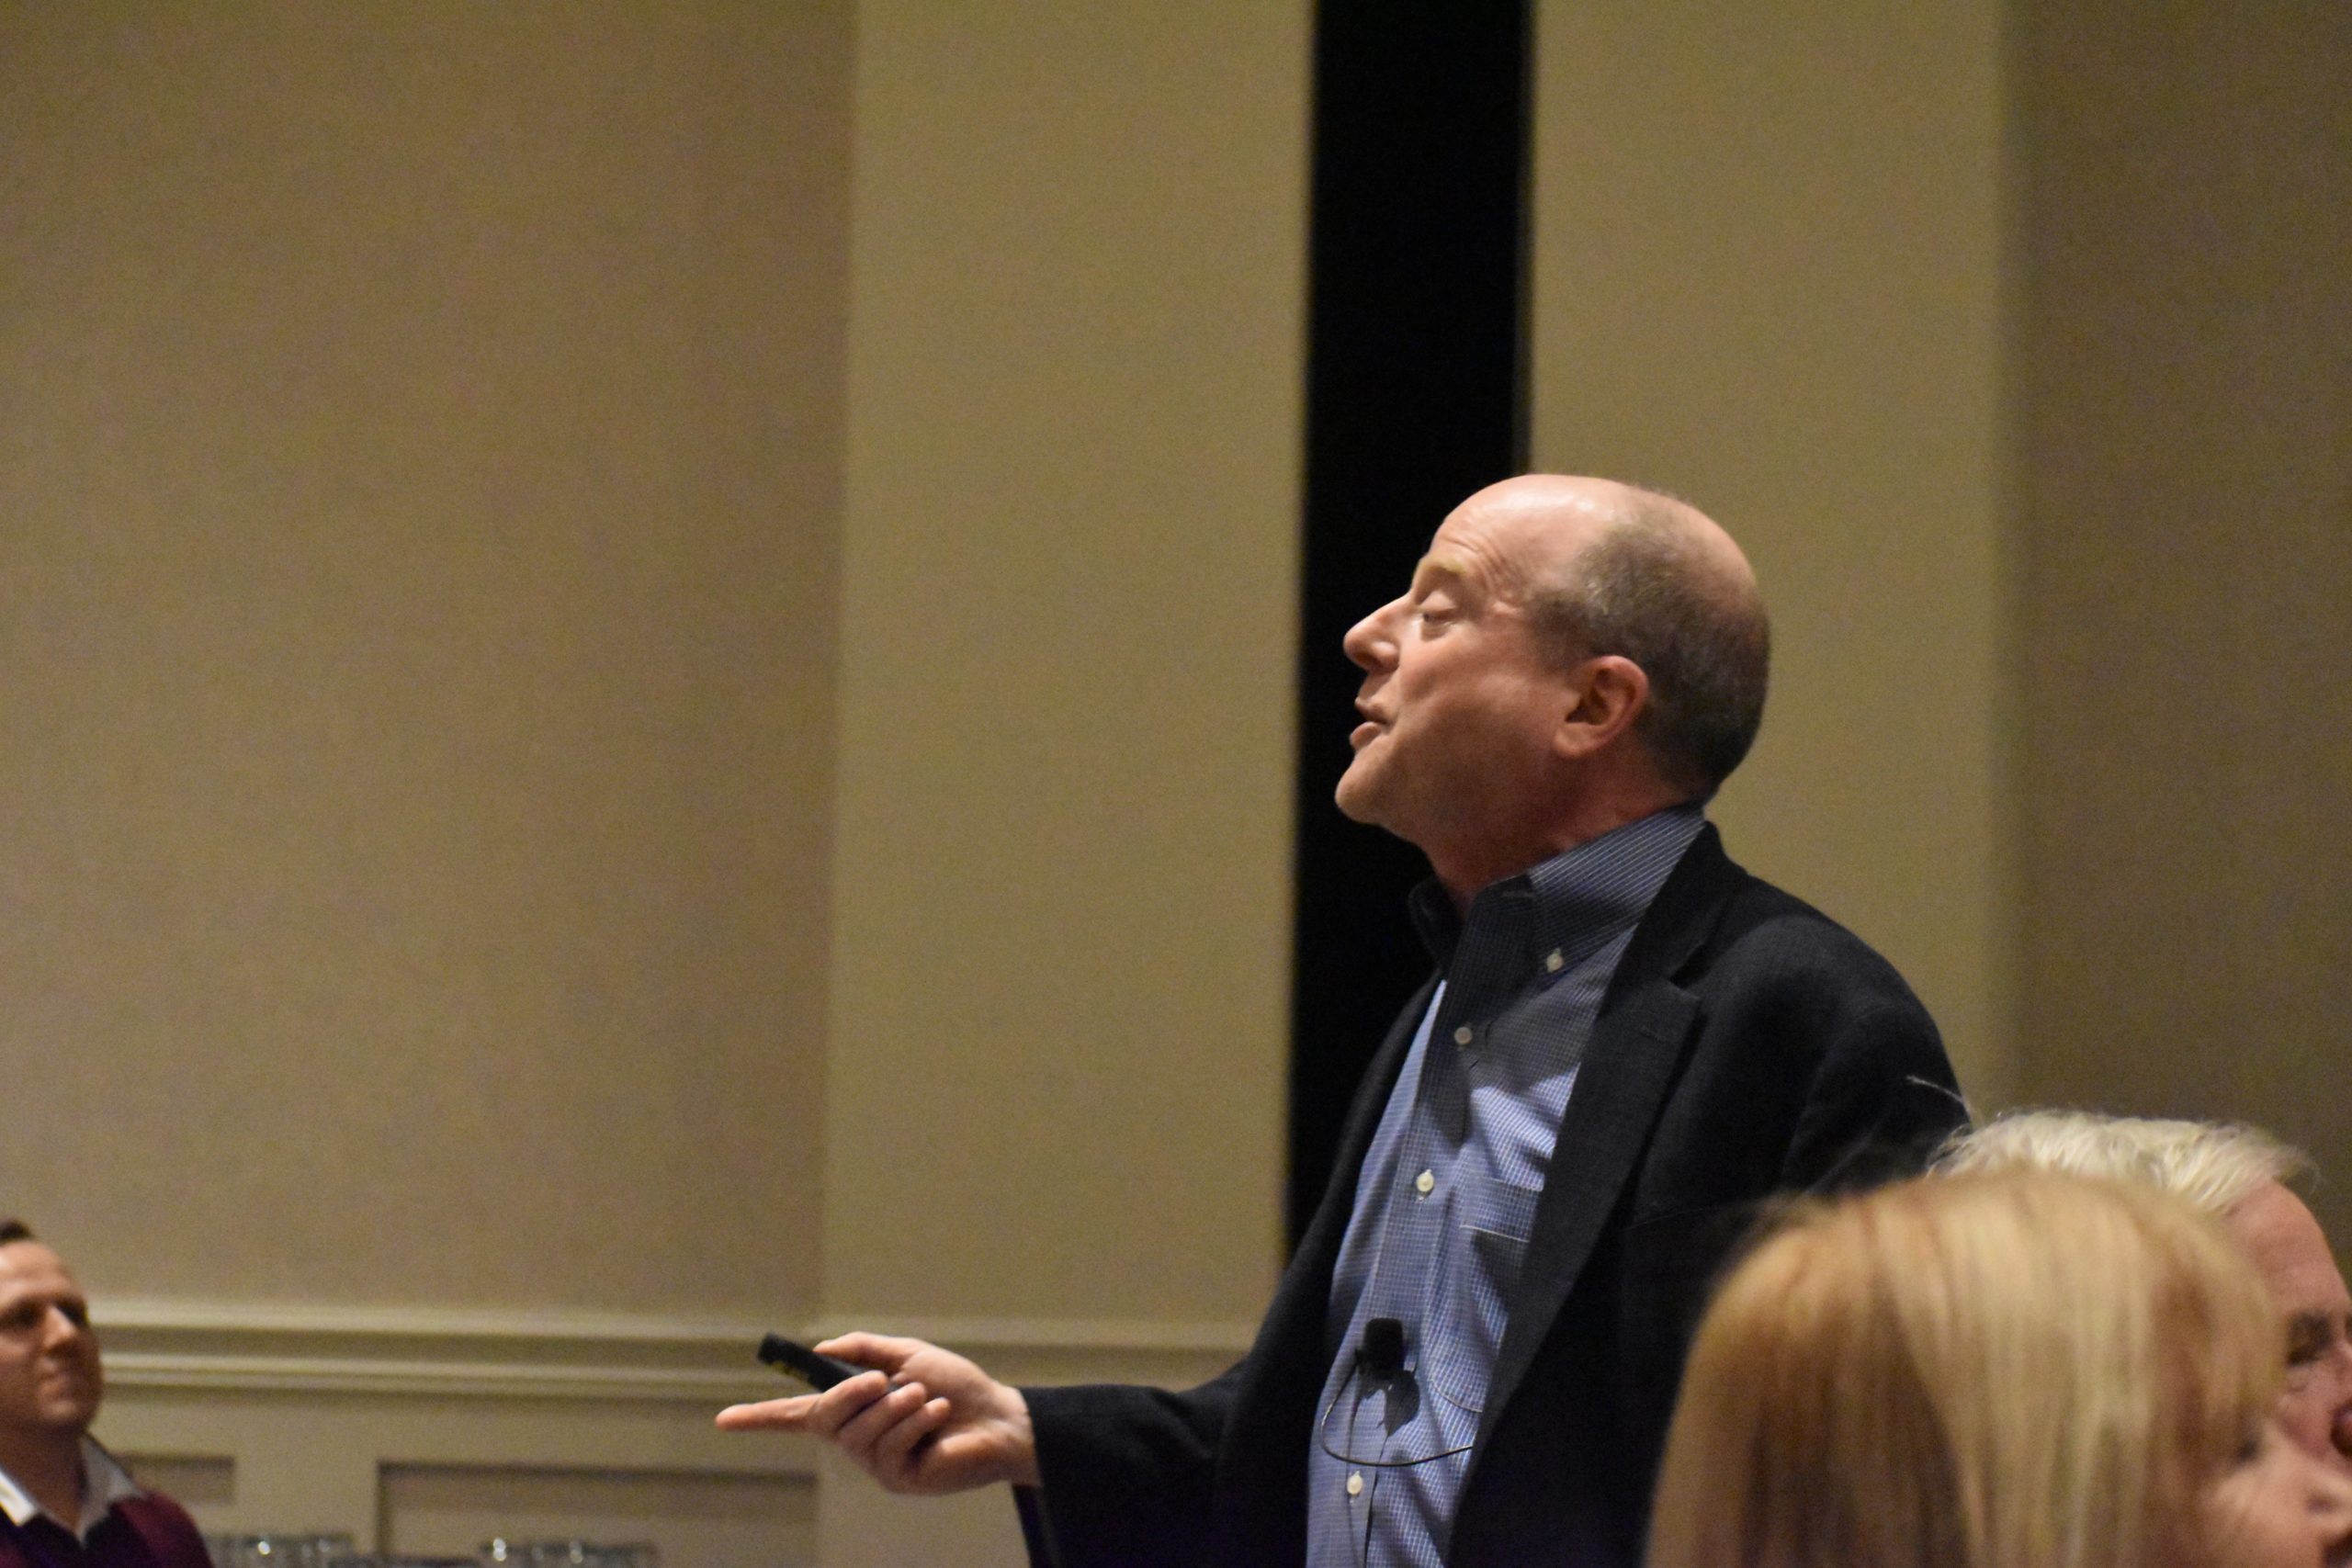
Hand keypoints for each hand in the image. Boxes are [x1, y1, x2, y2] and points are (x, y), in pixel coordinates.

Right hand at [716, 1332, 1039, 1492]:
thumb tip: (820, 1354)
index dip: (761, 1418)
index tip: (724, 1419)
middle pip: (826, 1418)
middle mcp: (857, 1441)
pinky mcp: (899, 1480)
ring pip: (862, 1432)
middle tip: (887, 1380)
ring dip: (897, 1407)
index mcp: (855, 1411)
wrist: (999, 1417)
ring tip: (927, 1398)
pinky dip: (918, 1422)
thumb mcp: (908, 1355)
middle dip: (853, 1395)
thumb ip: (864, 1351)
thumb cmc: (956, 1386)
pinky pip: (893, 1446)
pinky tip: (939, 1417)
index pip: (798, 1416)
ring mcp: (876, 1464)